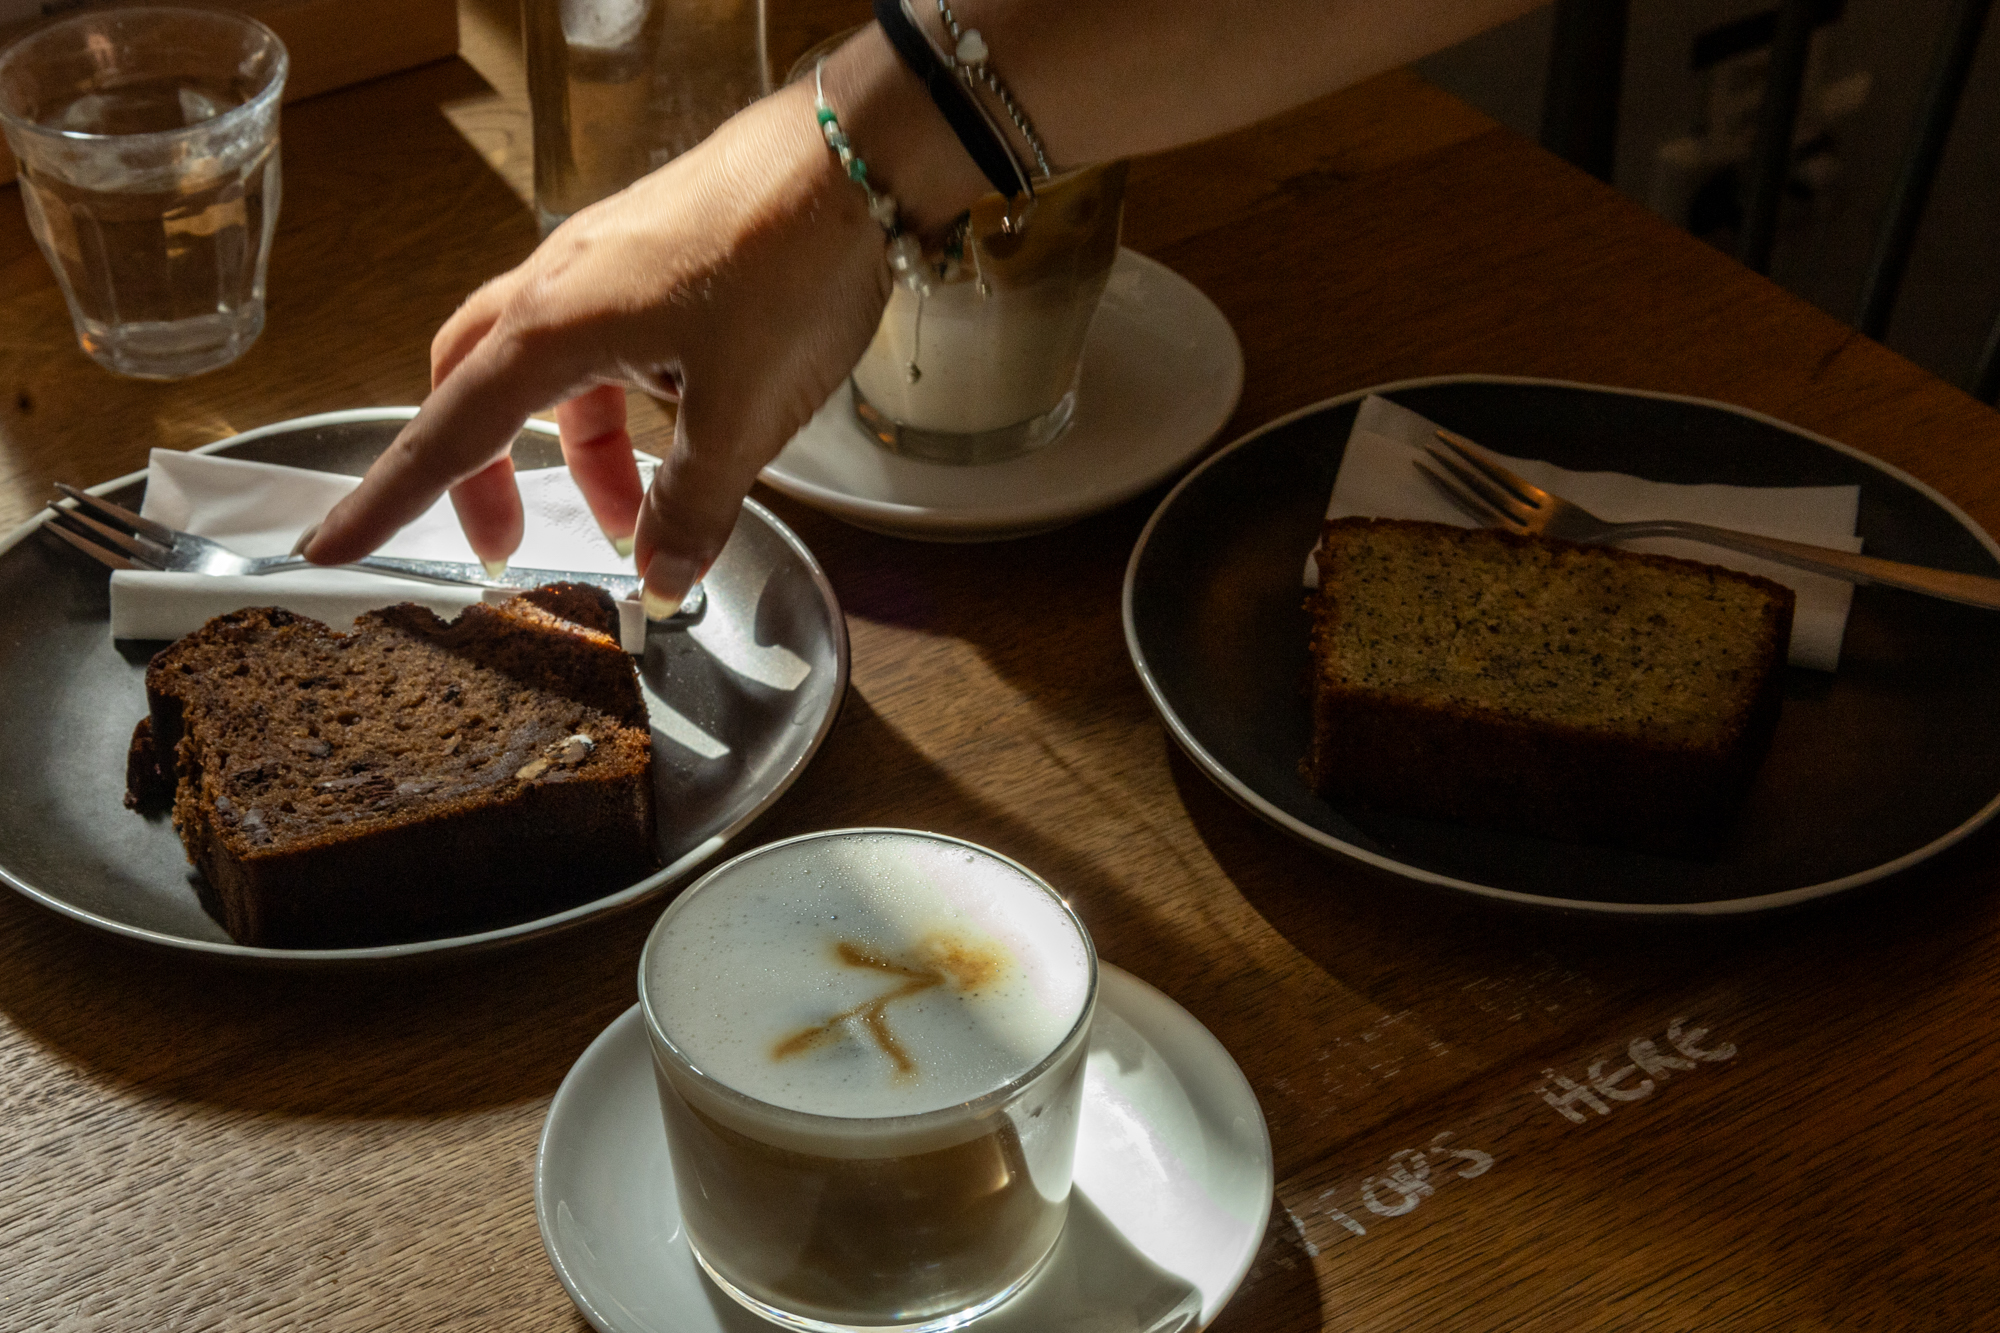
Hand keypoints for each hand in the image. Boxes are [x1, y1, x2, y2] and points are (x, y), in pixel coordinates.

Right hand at [300, 76, 892, 614]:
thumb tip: (661, 576)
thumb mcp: (744, 414)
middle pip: (474, 389)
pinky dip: (618, 406)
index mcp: (553, 326)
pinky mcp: (648, 257)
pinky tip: (680, 437)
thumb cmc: (791, 267)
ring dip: (576, 451)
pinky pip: (601, 344)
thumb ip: (695, 505)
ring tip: (638, 516)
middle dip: (482, 476)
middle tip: (513, 545)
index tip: (331, 546)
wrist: (856, 155)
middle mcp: (557, 286)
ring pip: (549, 372)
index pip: (446, 434)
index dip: (389, 500)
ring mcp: (601, 264)